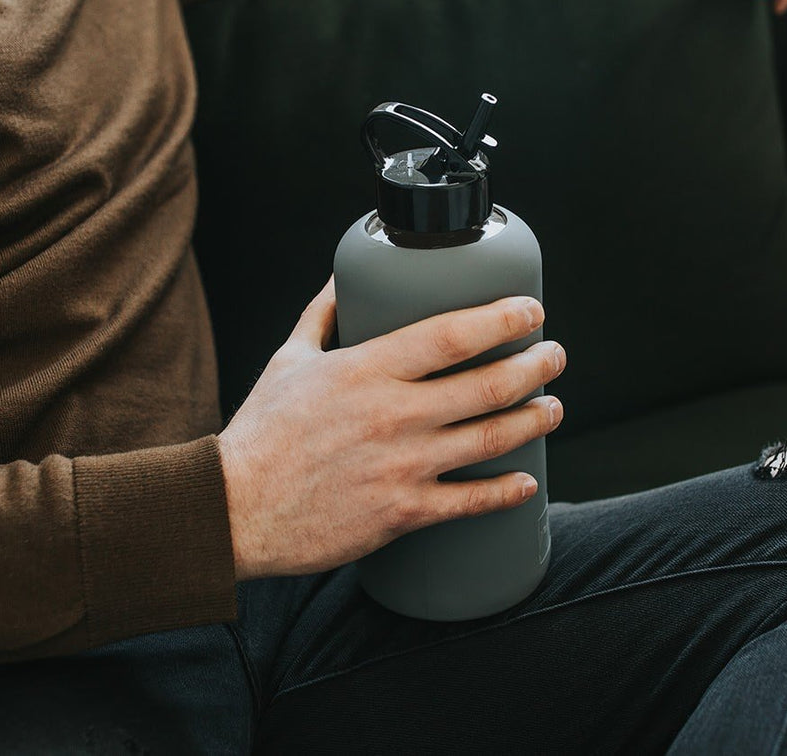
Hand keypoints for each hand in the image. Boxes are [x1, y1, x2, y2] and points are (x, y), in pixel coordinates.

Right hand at [218, 279, 565, 578]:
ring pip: (492, 438)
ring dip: (535, 420)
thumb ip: (323, 313)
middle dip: (536, 367)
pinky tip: (526, 482)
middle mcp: (393, 414)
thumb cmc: (261, 433)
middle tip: (553, 356)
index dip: (502, 319)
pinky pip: (470, 501)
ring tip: (552, 408)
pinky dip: (507, 491)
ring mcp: (402, 465)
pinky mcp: (402, 512)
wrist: (232, 509)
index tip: (532, 311)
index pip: (451, 334)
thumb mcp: (289, 359)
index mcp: (367, 369)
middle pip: (488, 384)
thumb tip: (342, 275)